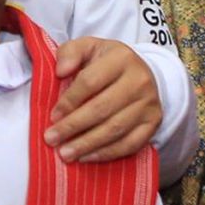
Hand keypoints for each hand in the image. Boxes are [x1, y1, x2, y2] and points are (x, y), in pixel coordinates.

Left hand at [45, 37, 161, 162]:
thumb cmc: (106, 62)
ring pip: (115, 129)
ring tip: (65, 153)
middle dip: (73, 126)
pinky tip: (86, 157)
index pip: (90, 82)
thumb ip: (70, 53)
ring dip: (87, 144)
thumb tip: (60, 70)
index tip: (53, 116)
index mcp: (121, 58)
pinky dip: (106, 153)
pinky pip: (130, 144)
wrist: (140, 72)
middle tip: (52, 139)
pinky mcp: (153, 122)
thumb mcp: (88, 47)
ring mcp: (148, 103)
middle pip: (101, 108)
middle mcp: (139, 81)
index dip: (69, 101)